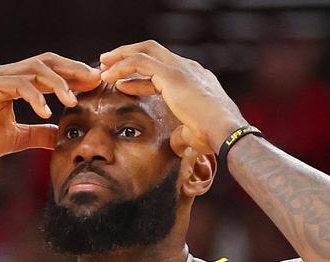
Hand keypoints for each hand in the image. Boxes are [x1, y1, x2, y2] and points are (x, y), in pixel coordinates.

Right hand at [0, 53, 100, 167]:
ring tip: (74, 101)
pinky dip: (35, 96)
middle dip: (73, 70)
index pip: (49, 71)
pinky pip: (17, 84)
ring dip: (58, 83)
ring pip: (35, 69)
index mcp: (13, 83)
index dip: (72, 75)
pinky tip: (46, 111)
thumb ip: (37, 134)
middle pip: (47, 61)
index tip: (95, 86)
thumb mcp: (15, 138)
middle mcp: (6, 74)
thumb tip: (60, 137)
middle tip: (95, 82)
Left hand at [98, 40, 247, 157]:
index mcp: (197, 80)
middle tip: (108, 64)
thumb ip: (182, 134)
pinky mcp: (171, 74)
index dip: (141, 79)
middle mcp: (189, 68)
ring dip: (121, 56)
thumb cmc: (215, 137)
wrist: (226, 131)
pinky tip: (108, 77)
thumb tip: (177, 143)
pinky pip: (139, 62)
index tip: (123, 85)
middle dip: (128, 55)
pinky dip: (121, 67)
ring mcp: (181, 68)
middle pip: (153, 52)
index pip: (163, 72)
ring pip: (144, 51)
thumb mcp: (195, 135)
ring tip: (103, 66)